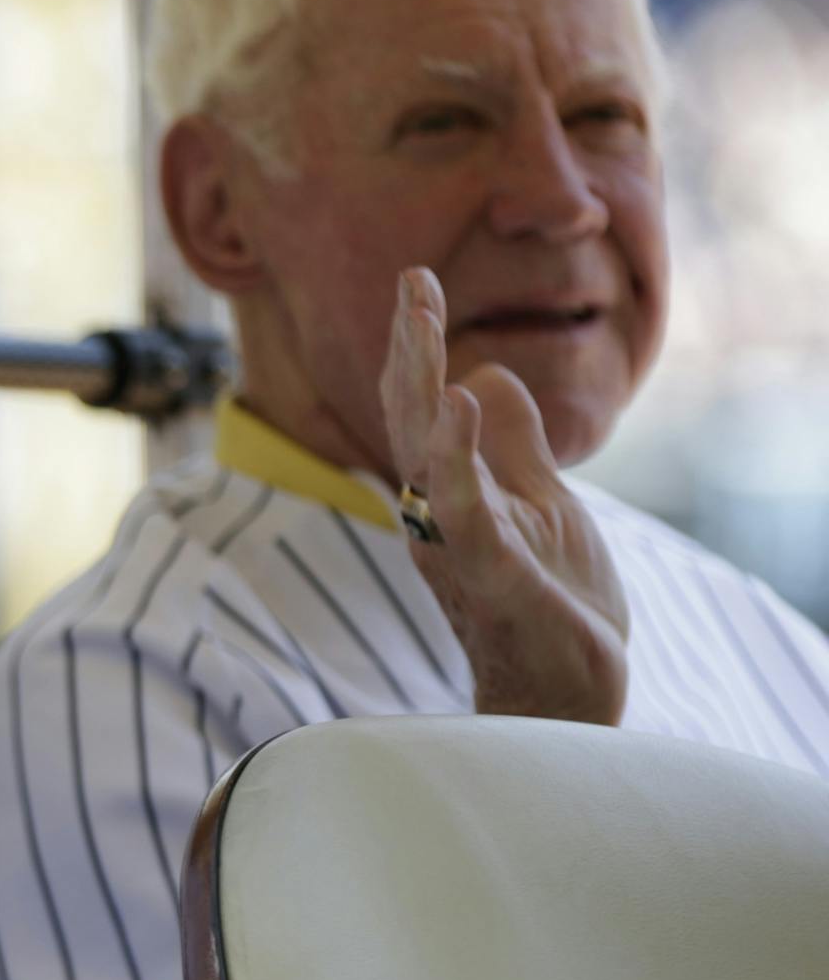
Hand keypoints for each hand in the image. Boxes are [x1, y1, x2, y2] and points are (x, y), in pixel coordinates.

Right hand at [380, 266, 628, 723]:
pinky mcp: (492, 574)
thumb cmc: (552, 605)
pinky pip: (461, 508)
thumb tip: (486, 370)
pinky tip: (460, 399)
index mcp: (447, 492)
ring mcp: (458, 544)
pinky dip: (455, 453)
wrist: (569, 699)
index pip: (421, 407)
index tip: (416, 280)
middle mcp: (436, 514)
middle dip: (410, 347)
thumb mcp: (544, 503)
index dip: (415, 345)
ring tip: (421, 321)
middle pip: (411, 419)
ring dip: (420, 382)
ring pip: (424, 453)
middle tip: (412, 281)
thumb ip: (515, 443)